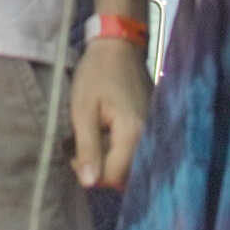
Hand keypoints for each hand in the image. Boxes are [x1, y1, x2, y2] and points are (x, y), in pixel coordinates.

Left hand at [70, 37, 150, 187]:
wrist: (119, 45)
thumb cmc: (97, 74)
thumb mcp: (83, 110)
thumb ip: (88, 148)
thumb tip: (89, 184)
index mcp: (133, 133)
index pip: (114, 177)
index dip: (91, 172)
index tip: (75, 152)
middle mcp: (149, 137)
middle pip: (124, 176)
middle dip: (101, 167)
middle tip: (82, 144)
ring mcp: (153, 133)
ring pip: (130, 166)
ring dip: (110, 158)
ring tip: (95, 134)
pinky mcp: (152, 128)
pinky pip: (135, 152)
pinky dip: (118, 148)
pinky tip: (107, 131)